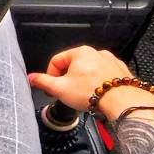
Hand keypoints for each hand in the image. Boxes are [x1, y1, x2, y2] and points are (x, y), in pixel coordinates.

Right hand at [28, 46, 153, 118]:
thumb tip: (31, 78)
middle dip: (68, 80)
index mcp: (80, 52)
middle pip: (73, 66)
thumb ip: (43, 82)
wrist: (122, 101)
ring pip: (89, 71)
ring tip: (84, 96)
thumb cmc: (92, 92)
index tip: (52, 88)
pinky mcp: (120, 71)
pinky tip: (98, 95)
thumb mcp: (60, 88)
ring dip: (84, 82)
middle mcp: (96, 53)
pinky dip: (98, 84)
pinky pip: (104, 76)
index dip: (50, 76)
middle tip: (68, 94)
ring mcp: (110, 61)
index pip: (56, 61)